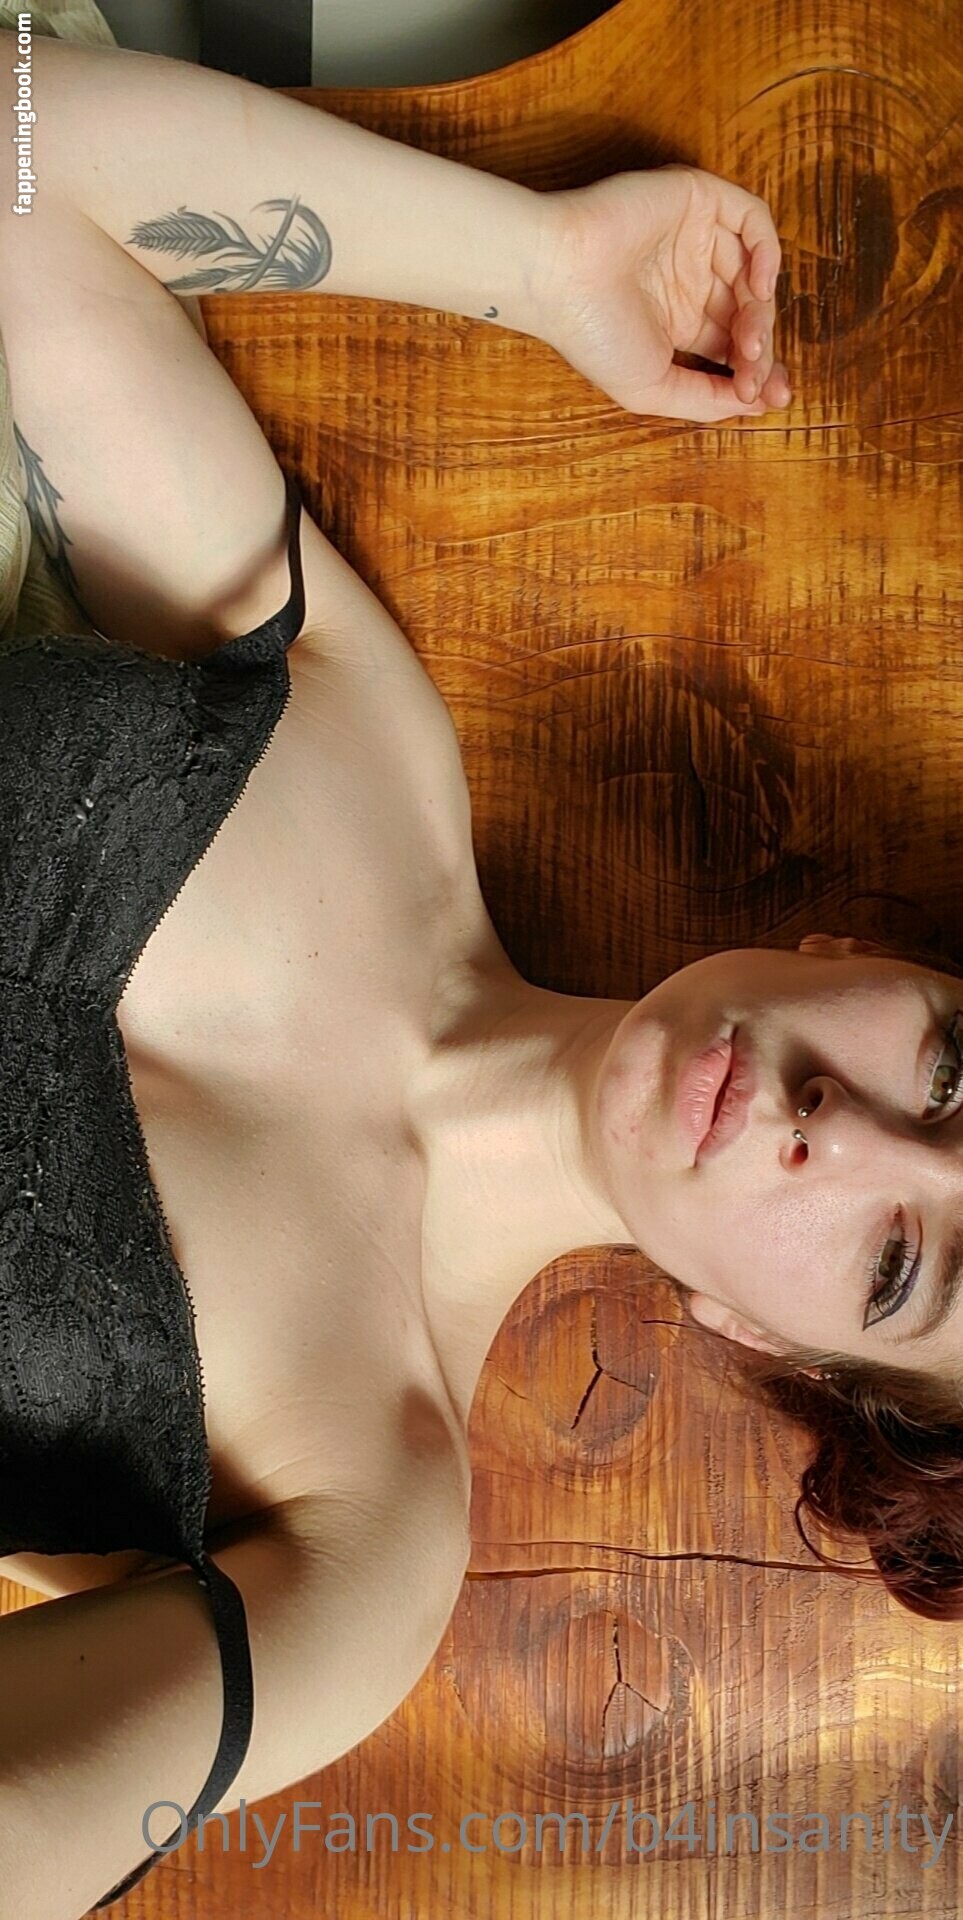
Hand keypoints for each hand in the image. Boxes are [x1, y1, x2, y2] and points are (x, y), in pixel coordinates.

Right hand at [533, 165, 791, 423]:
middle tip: (754, 373)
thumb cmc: (591, 334)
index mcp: (677, 323)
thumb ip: (705, 400)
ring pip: (755, 273)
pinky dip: (768, 252)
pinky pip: (752, 219)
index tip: (771, 397)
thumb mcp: (651, 389)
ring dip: (764, 312)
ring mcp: (695, 239)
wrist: (557, 276)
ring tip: (749, 342)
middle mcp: (690, 281)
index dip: (758, 371)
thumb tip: (756, 404)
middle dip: (761, 349)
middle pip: (749, 313)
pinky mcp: (697, 200)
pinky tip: (761, 286)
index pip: (734, 345)